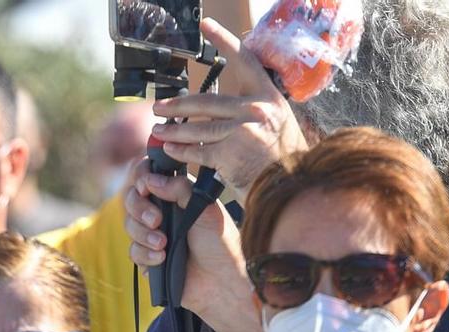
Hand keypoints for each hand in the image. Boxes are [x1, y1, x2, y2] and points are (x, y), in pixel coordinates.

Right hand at [124, 160, 254, 326]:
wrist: (221, 281)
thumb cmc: (220, 243)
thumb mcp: (205, 208)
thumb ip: (179, 188)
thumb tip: (151, 179)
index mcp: (176, 197)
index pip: (147, 179)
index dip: (141, 179)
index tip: (146, 187)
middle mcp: (163, 214)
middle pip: (131, 200)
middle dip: (139, 209)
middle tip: (157, 220)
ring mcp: (154, 236)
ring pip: (130, 227)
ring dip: (143, 235)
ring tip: (164, 244)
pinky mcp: (149, 259)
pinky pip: (134, 252)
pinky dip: (145, 255)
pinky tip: (161, 259)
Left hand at [147, 20, 307, 192]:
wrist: (290, 188)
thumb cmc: (280, 159)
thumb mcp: (275, 124)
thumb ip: (250, 109)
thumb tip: (219, 104)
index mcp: (268, 97)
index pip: (245, 61)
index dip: (225, 40)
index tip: (207, 26)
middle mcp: (256, 109)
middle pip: (206, 102)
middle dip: (178, 105)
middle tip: (159, 106)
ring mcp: (243, 131)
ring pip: (198, 127)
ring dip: (173, 131)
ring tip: (158, 131)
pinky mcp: (230, 153)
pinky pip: (198, 151)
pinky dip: (182, 152)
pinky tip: (170, 151)